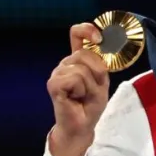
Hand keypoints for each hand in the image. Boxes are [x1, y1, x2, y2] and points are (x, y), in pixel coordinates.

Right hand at [46, 23, 110, 155]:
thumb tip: (98, 44)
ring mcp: (58, 72)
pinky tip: (75, 98)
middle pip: (85, 54)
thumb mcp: (102, 81)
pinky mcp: (53, 83)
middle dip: (97, 73)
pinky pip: (74, 79)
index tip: (98, 38)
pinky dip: (80, 90)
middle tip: (92, 89)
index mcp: (78, 59)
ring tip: (83, 95)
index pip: (77, 34)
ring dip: (89, 85)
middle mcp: (66, 63)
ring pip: (82, 69)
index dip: (87, 30)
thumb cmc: (90, 104)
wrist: (82, 125)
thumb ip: (99, 63)